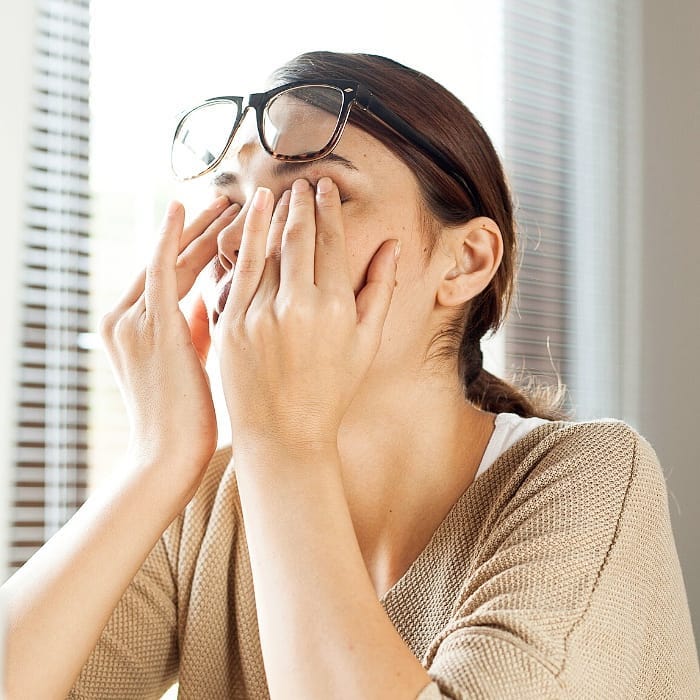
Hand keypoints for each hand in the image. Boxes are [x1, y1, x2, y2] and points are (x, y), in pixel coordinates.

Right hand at [100, 196, 238, 485]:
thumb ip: (194, 328)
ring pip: (170, 259)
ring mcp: (133, 320)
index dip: (196, 246)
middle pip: (168, 260)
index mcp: (134, 328)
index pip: (171, 275)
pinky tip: (185, 207)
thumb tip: (210, 302)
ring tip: (223, 199)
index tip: (222, 223)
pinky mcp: (149, 326)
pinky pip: (164, 269)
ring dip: (197, 228)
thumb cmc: (186, 416)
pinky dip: (174, 237)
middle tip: (226, 200)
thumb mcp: (189, 362)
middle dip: (199, 229)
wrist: (168, 455)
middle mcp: (125, 318)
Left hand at [215, 177, 398, 457]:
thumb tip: (391, 245)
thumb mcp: (366, 343)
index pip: (331, 244)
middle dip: (302, 205)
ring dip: (272, 215)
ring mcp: (260, 314)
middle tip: (303, 181)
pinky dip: (244, 241)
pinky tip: (247, 219)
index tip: (325, 189)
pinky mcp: (232, 325)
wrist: (285, 433)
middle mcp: (297, 306)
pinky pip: (238, 272)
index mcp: (335, 308)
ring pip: (266, 249)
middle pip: (298, 239)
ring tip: (277, 193)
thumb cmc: (332, 391)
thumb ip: (380, 290)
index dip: (329, 211)